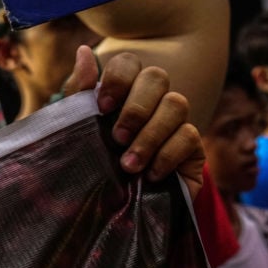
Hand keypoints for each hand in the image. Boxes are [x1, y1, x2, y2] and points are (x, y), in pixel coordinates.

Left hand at [64, 46, 203, 198]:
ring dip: (150, 134)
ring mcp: (174, 124)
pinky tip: (150, 175)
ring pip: (177, 103)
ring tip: (128, 165)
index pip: (129, 63)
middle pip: (157, 77)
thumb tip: (84, 51)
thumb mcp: (75, 132)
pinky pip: (189, 136)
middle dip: (135, 107)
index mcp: (121, 93)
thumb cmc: (88, 168)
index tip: (101, 107)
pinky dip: (166, 155)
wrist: (107, 215)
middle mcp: (150, 103)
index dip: (118, 78)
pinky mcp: (192, 150)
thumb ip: (78, 95)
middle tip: (116, 138)